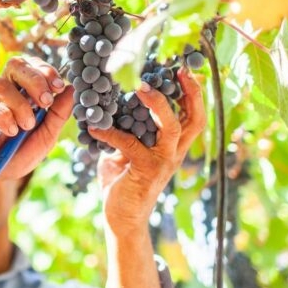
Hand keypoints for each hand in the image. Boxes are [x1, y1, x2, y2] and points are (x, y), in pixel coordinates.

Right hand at [0, 56, 72, 186]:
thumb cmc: (16, 154)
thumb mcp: (44, 137)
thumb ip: (58, 115)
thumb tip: (72, 90)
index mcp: (20, 89)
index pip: (32, 66)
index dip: (46, 71)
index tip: (58, 87)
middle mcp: (1, 88)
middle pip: (16, 65)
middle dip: (35, 80)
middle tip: (46, 102)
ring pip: (2, 85)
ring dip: (20, 105)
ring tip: (26, 126)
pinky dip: (4, 118)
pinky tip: (10, 132)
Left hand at [89, 68, 204, 232]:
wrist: (122, 218)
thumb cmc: (123, 181)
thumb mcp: (126, 151)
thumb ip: (127, 129)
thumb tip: (110, 102)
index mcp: (173, 146)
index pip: (193, 116)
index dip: (193, 93)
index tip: (185, 69)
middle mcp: (174, 153)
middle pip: (194, 120)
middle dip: (191, 93)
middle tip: (178, 70)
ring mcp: (163, 162)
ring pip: (173, 128)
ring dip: (159, 105)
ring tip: (140, 88)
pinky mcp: (146, 171)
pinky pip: (130, 144)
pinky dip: (109, 133)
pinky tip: (92, 128)